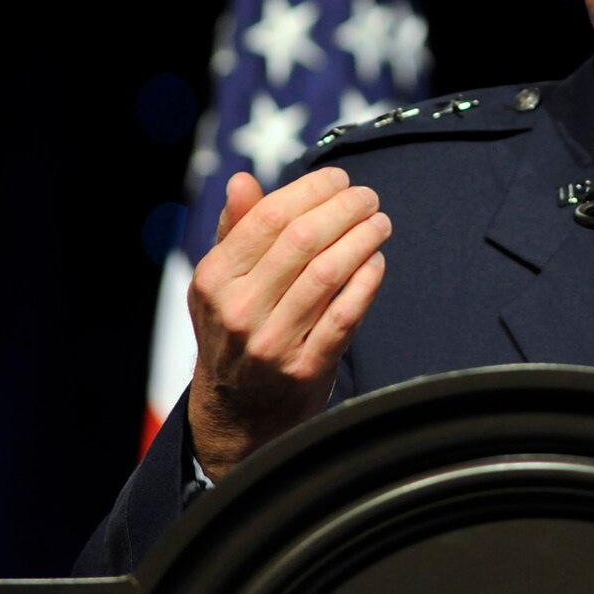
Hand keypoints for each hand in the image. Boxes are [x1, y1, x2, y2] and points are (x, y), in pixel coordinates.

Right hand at [186, 166, 390, 477]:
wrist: (237, 414)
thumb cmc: (235, 333)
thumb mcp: (220, 284)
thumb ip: (234, 230)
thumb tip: (243, 180)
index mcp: (213, 280)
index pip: (268, 218)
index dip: (310, 190)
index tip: (337, 179)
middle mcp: (238, 311)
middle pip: (303, 240)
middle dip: (345, 209)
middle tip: (367, 198)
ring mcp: (272, 343)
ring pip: (329, 273)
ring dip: (363, 239)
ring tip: (380, 223)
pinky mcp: (305, 369)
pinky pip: (346, 315)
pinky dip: (367, 281)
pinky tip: (376, 261)